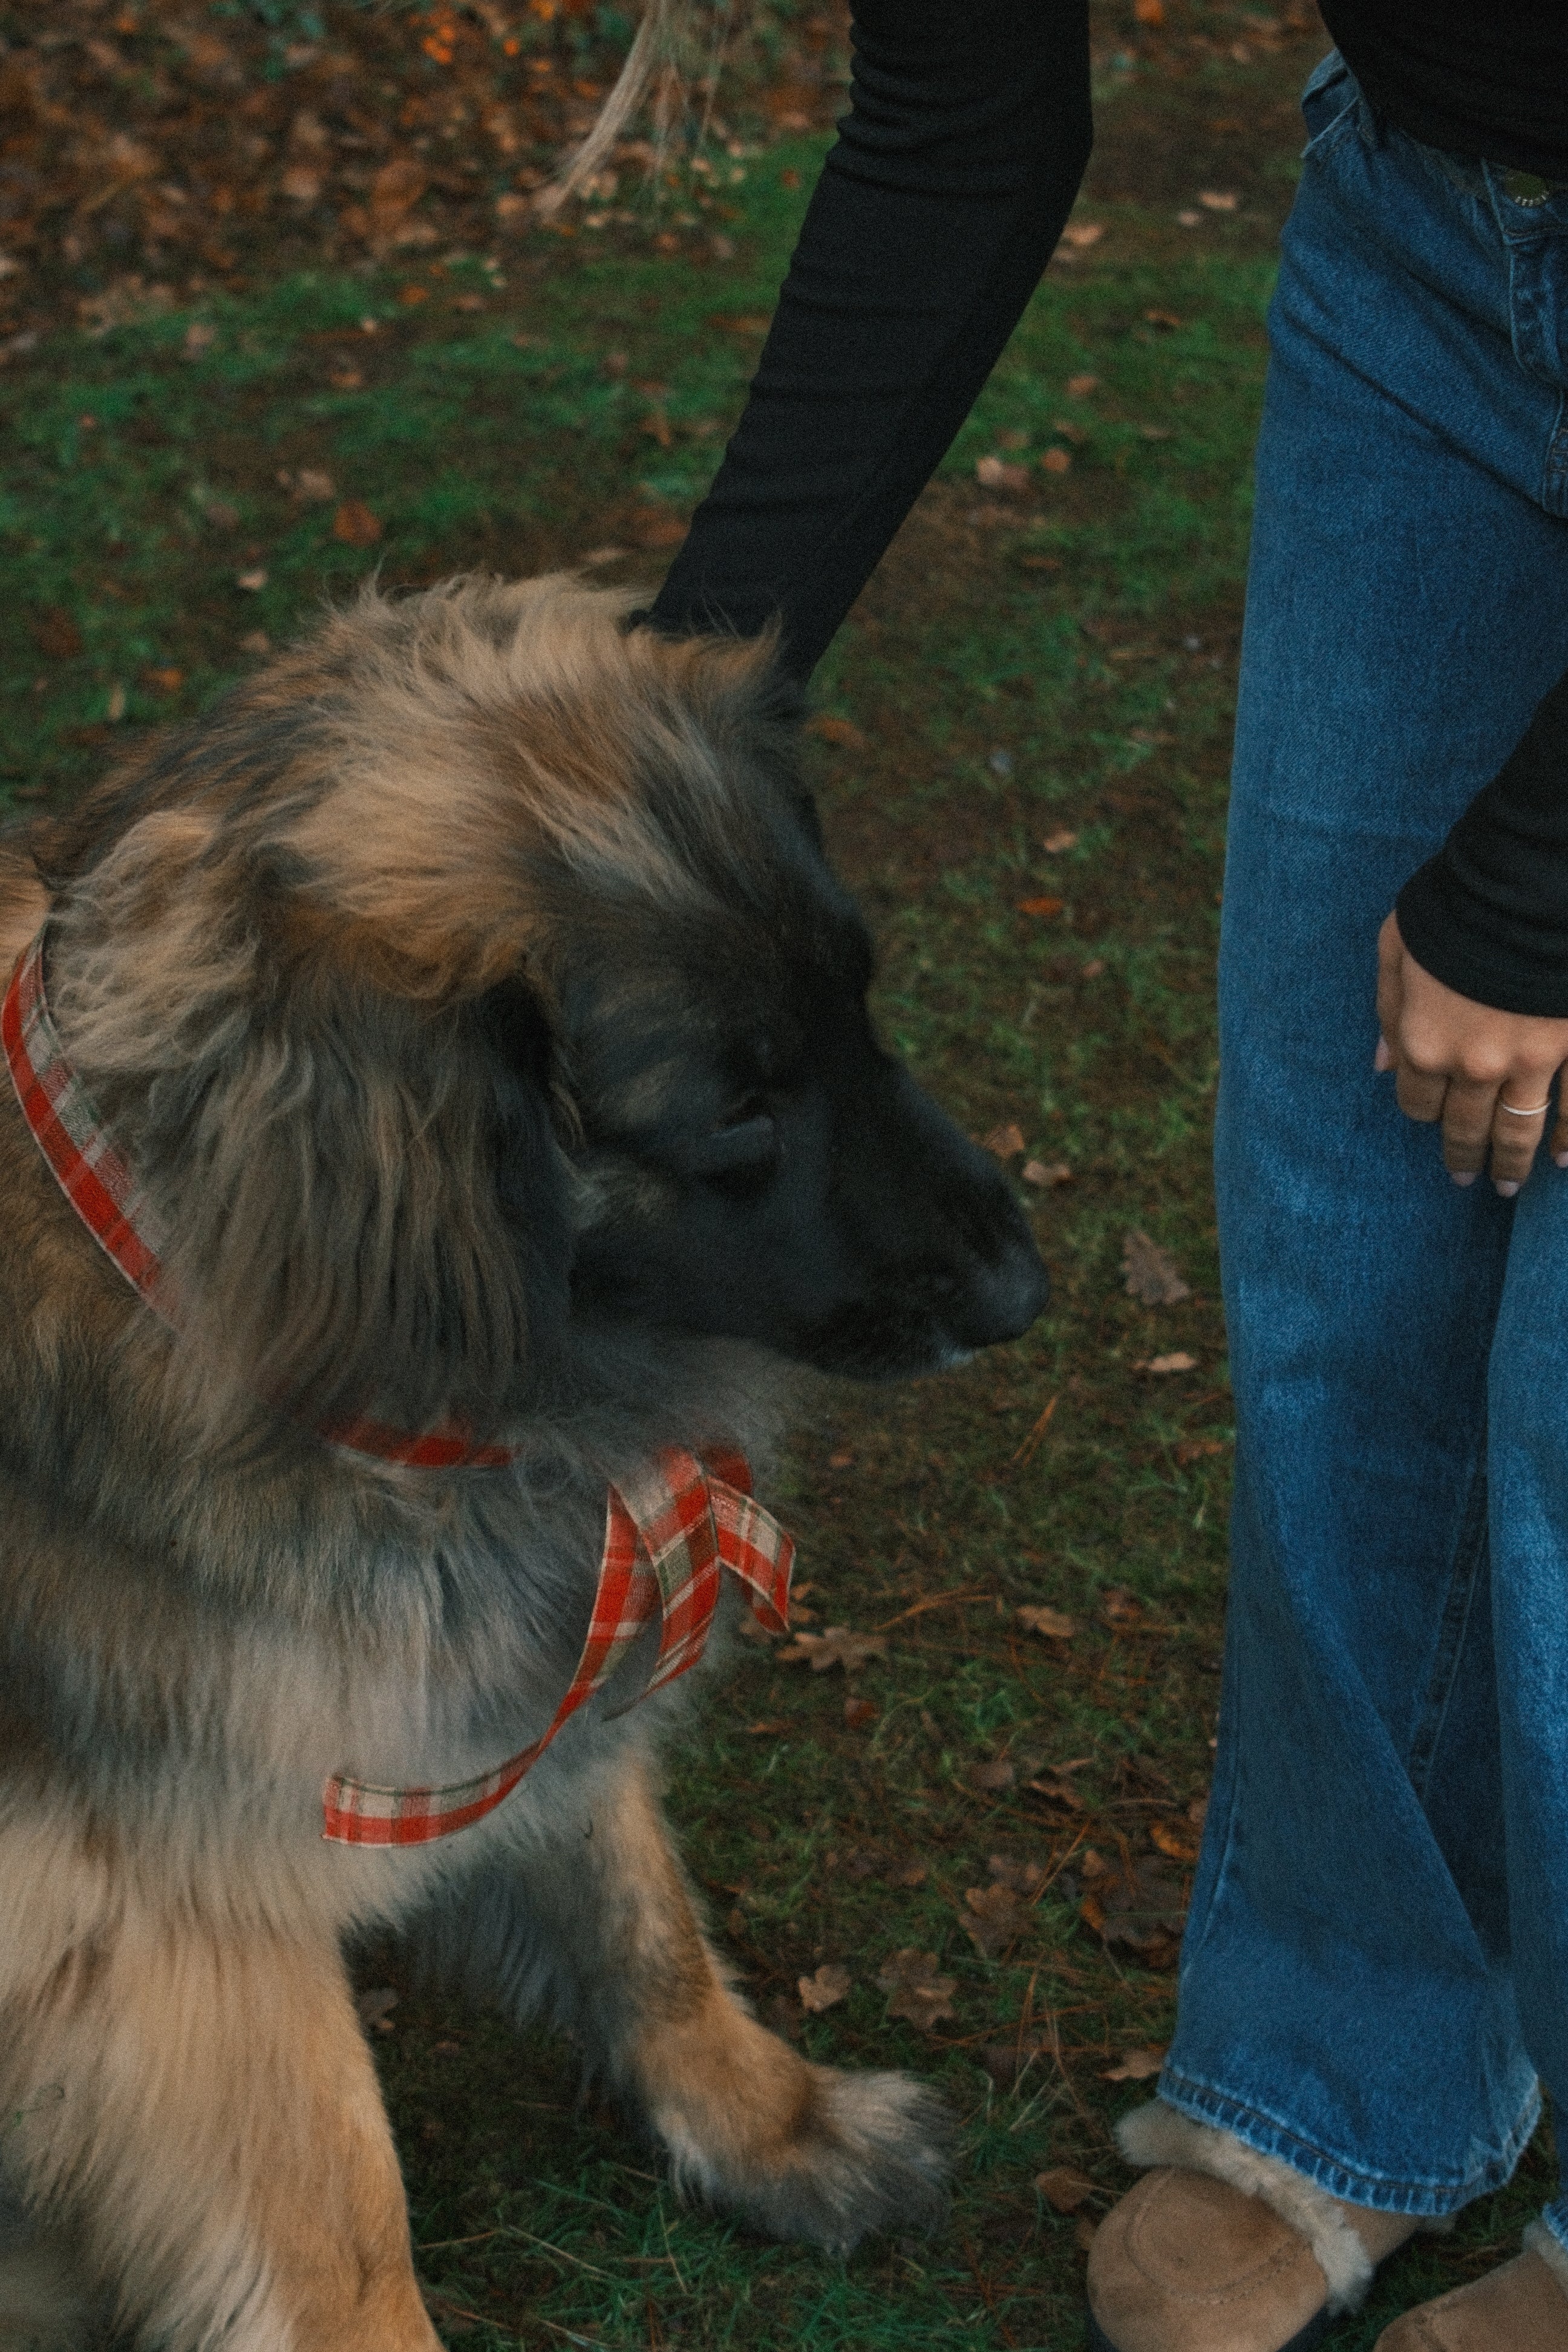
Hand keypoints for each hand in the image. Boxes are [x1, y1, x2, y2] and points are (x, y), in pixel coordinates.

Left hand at [1375, 913, 1567, 1193]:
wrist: (1526, 885)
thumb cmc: (1454, 905)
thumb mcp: (1397, 947)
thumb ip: (1388, 1009)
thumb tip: (1380, 1064)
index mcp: (1425, 1041)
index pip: (1416, 1099)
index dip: (1420, 1110)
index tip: (1428, 1118)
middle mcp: (1475, 1063)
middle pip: (1465, 1124)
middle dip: (1462, 1154)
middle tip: (1463, 1179)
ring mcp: (1531, 1060)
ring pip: (1518, 1127)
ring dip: (1512, 1161)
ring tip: (1508, 1185)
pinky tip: (1564, 1160)